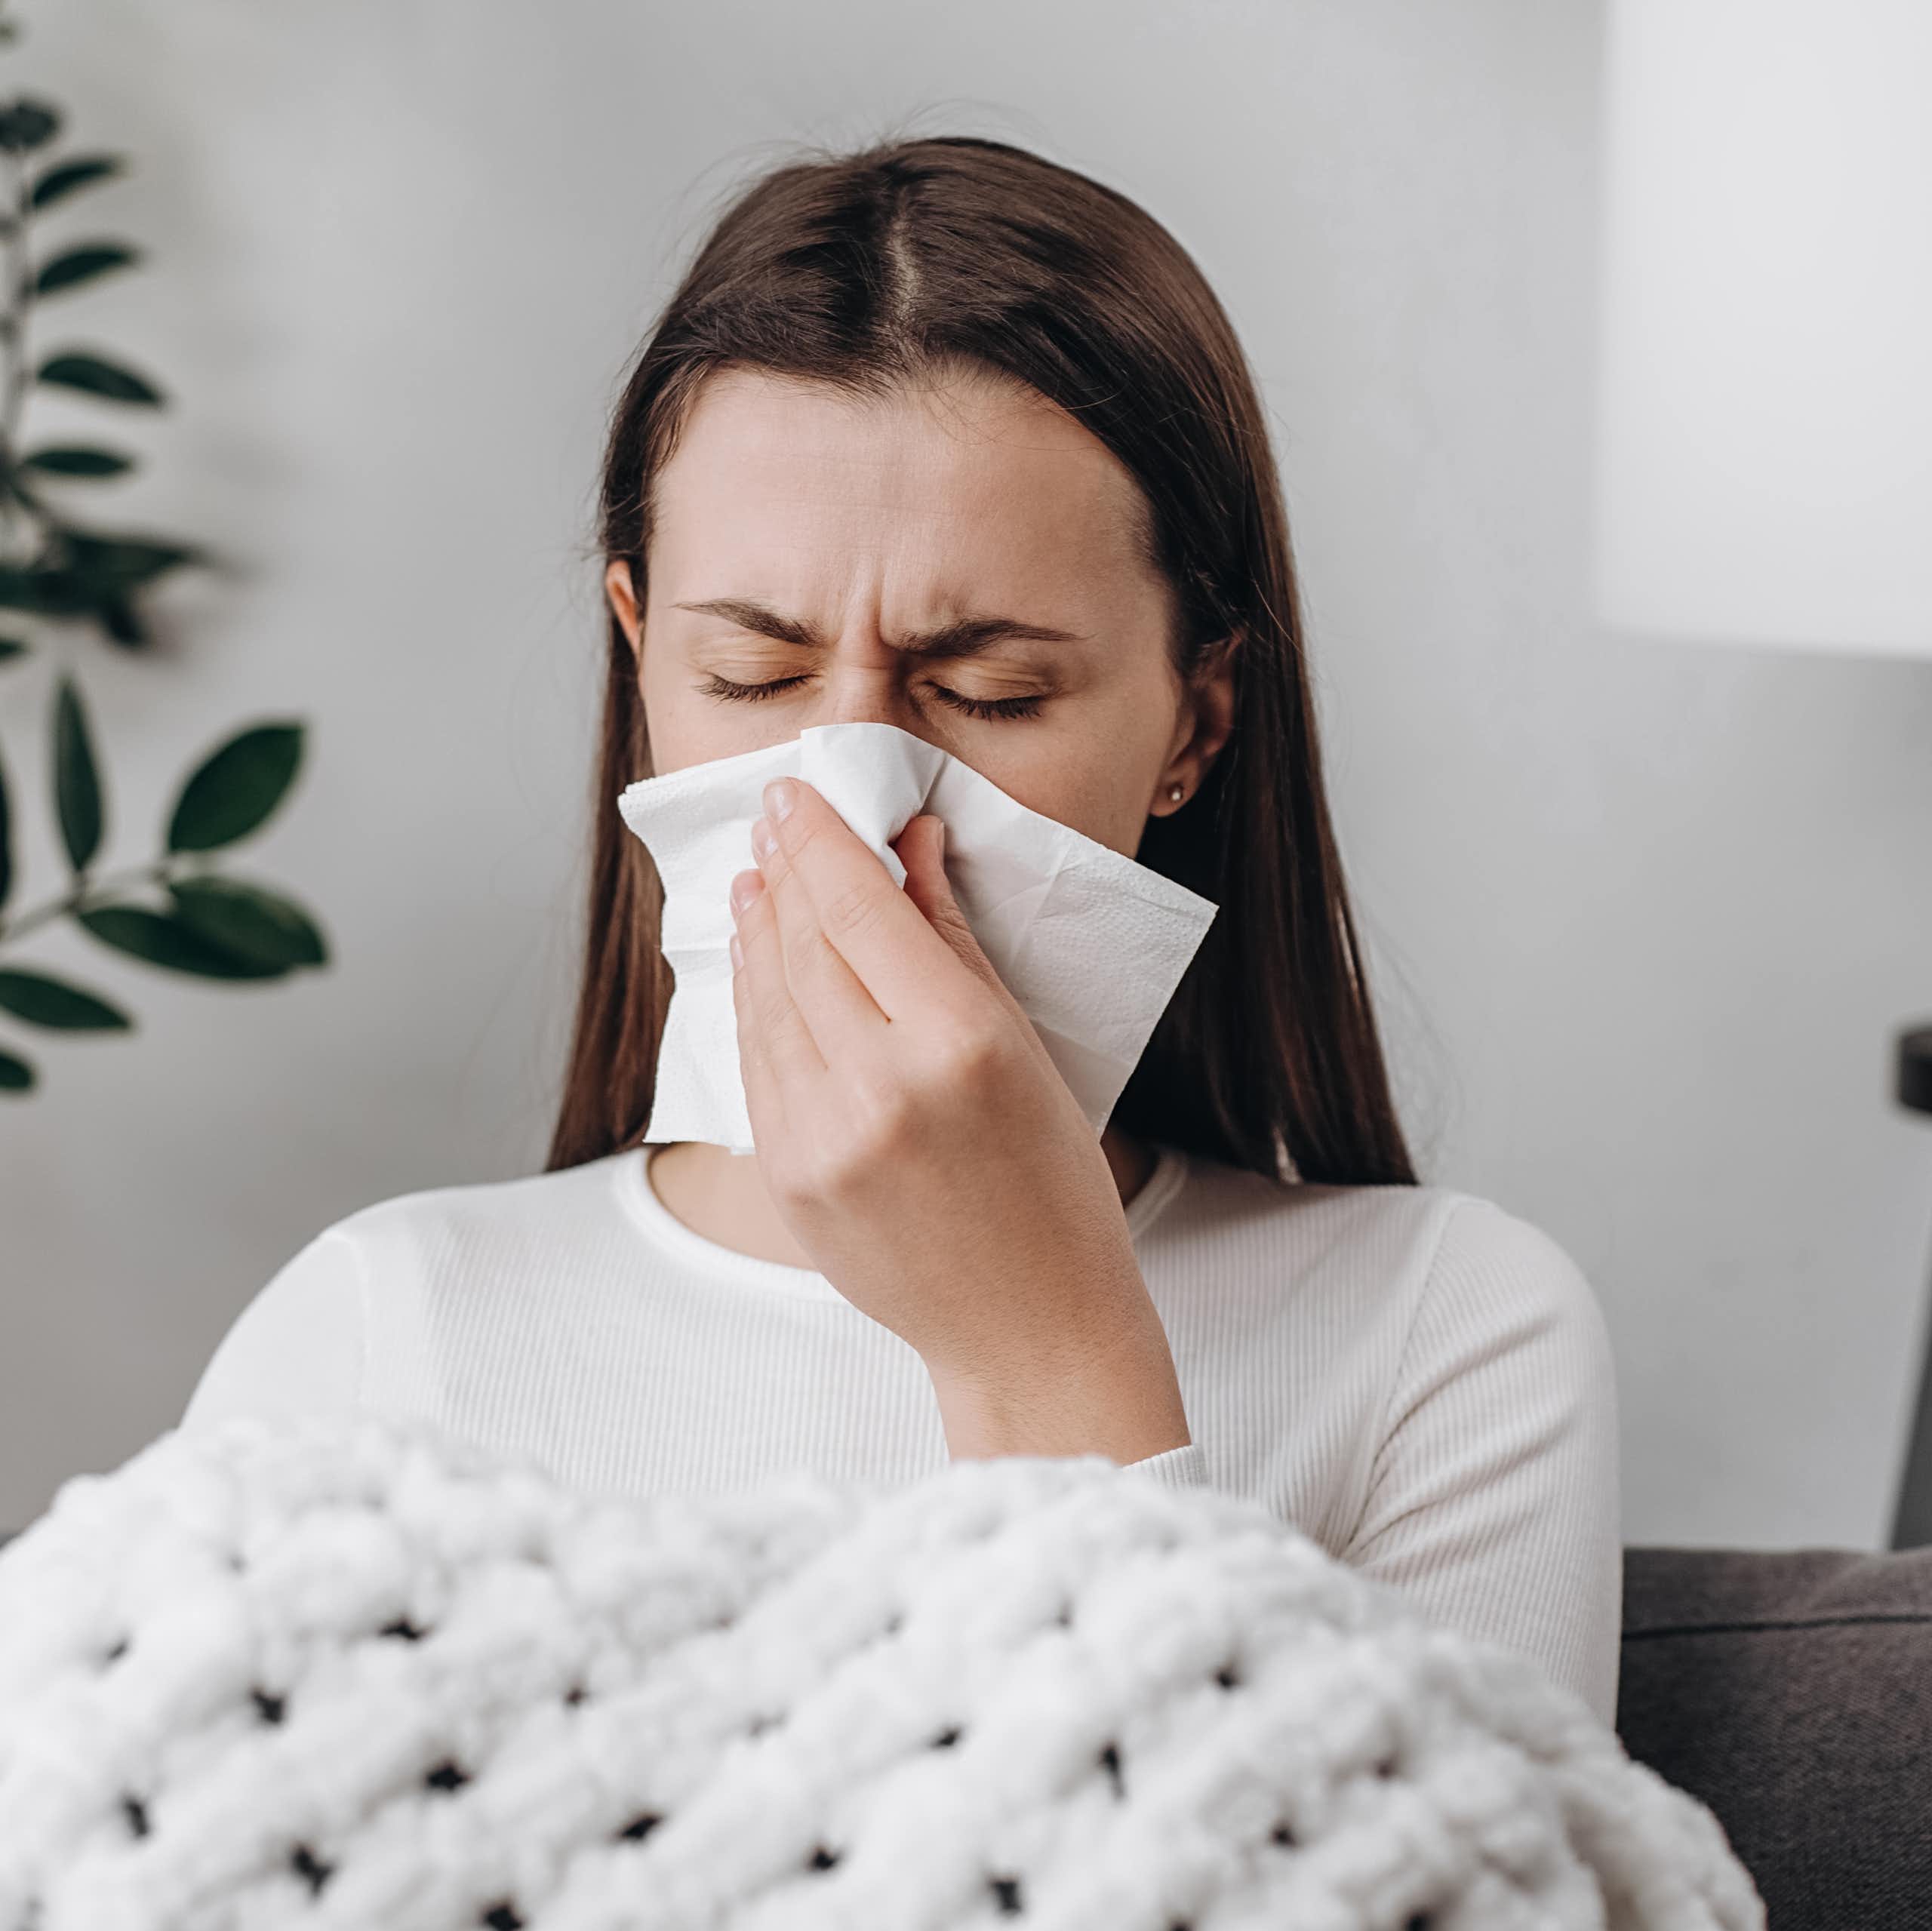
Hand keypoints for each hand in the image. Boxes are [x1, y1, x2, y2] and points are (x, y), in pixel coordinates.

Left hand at [727, 774, 1188, 1461]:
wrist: (1028, 1325)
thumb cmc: (1053, 1186)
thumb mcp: (1027, 1050)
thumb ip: (954, 942)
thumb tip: (909, 843)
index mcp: (960, 1046)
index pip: (863, 910)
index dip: (821, 842)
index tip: (796, 794)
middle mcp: (881, 1088)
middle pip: (806, 947)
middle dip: (784, 873)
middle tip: (774, 819)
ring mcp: (822, 1140)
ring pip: (768, 1001)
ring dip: (757, 930)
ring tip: (756, 879)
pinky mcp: (788, 1179)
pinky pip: (757, 1064)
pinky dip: (752, 1003)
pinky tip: (757, 963)